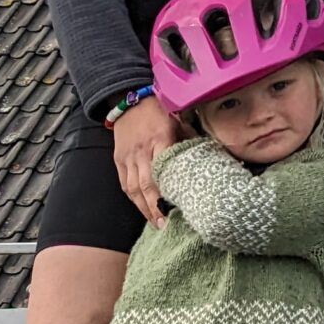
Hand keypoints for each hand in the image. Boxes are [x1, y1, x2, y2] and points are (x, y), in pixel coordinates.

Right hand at [109, 94, 176, 220]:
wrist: (129, 99)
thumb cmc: (158, 109)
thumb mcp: (178, 119)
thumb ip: (188, 139)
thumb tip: (205, 157)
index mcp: (160, 138)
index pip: (164, 169)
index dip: (169, 190)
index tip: (179, 207)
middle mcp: (142, 151)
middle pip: (147, 185)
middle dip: (156, 208)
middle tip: (166, 225)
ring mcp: (128, 157)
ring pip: (133, 188)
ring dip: (144, 208)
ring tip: (156, 224)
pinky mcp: (118, 160)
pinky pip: (125, 184)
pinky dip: (133, 199)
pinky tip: (143, 210)